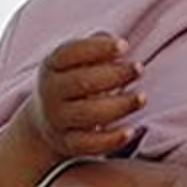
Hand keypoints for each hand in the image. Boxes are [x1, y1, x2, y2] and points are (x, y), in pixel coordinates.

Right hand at [25, 33, 141, 161]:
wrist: (45, 122)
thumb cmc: (73, 82)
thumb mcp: (76, 61)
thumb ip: (96, 47)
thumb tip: (116, 42)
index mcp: (51, 67)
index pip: (69, 53)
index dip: (97, 48)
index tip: (124, 45)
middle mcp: (50, 93)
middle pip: (82, 83)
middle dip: (114, 75)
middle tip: (139, 69)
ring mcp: (58, 120)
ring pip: (88, 114)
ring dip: (119, 105)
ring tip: (142, 98)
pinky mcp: (68, 143)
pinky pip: (90, 144)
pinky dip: (111, 140)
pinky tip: (130, 131)